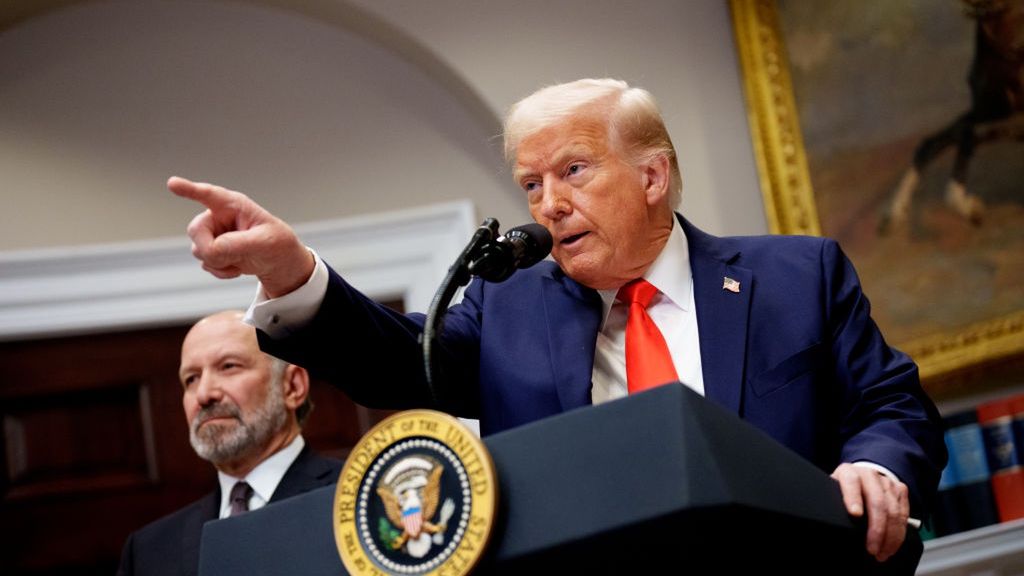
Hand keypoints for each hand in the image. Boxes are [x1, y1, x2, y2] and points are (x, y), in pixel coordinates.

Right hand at [168, 176, 314, 297]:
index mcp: (234, 205)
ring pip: (198, 250)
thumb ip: (239, 244)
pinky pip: (205, 263)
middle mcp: (218, 217)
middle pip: (195, 230)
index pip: (208, 194)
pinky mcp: (211, 250)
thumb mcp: (265, 242)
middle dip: (210, 248)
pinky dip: (221, 271)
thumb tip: (213, 249)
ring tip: (242, 258)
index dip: (189, 189)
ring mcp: (213, 234)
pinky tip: (237, 267)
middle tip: (232, 255)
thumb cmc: (276, 242)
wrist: (277, 261)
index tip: (172, 183)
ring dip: (220, 261)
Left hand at [831, 463, 909, 562]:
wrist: (860, 479)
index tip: (855, 514)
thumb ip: (831, 505)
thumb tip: (828, 527)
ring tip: (882, 553)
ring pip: (894, 511)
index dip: (853, 498)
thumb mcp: (832, 495)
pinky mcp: (900, 490)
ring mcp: (886, 482)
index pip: (851, 482)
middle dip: (877, 529)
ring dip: (890, 537)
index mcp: (847, 472)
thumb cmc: (843, 492)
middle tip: (872, 549)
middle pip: (877, 502)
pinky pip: (904, 514)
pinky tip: (891, 546)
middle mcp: (869, 474)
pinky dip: (899, 534)